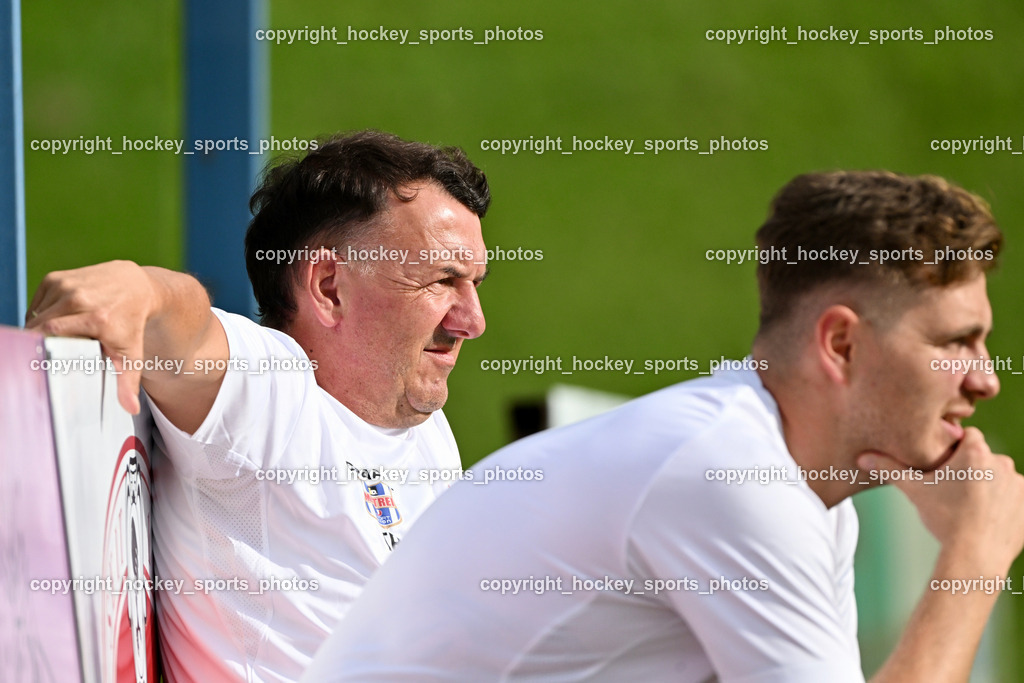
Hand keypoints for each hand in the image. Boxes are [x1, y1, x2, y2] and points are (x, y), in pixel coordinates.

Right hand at [25, 260, 156, 413]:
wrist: (137, 287)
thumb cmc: (131, 323)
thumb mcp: (132, 353)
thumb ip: (128, 381)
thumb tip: (131, 408)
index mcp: (97, 318)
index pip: (52, 333)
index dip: (42, 346)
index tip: (42, 359)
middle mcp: (81, 298)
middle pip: (40, 324)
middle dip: (38, 340)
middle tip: (45, 353)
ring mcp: (68, 285)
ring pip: (37, 313)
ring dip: (38, 326)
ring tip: (55, 337)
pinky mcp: (58, 278)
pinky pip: (38, 301)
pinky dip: (40, 313)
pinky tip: (56, 319)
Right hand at [858, 428, 1023, 575]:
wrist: (975, 555)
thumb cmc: (944, 519)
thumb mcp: (914, 490)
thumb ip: (889, 469)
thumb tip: (861, 457)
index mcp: (975, 452)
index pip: (967, 437)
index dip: (955, 450)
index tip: (946, 467)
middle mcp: (1002, 463)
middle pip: (984, 458)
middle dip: (972, 470)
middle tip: (954, 491)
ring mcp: (1019, 485)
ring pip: (1000, 478)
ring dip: (990, 487)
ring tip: (970, 508)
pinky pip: (1015, 499)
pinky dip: (1004, 506)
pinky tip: (987, 520)